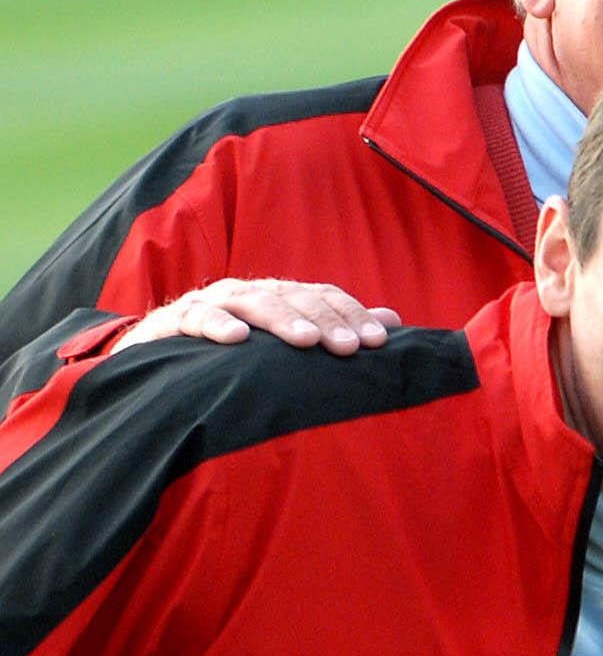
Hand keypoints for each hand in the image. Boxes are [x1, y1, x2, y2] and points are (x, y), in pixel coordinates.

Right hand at [113, 279, 402, 355]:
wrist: (156, 361)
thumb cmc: (232, 353)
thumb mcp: (283, 342)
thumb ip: (334, 328)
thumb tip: (393, 321)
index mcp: (276, 296)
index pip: (322, 297)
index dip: (351, 315)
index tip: (378, 342)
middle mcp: (247, 293)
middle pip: (292, 297)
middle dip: (324, 320)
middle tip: (350, 347)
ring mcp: (209, 304)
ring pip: (250, 302)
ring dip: (280, 319)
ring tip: (306, 340)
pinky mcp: (172, 322)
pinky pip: (196, 318)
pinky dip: (217, 325)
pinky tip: (237, 339)